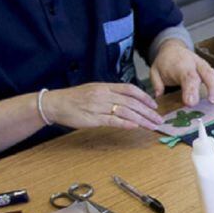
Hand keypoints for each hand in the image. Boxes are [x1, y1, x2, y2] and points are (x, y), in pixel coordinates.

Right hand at [44, 83, 163, 130]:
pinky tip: (136, 126)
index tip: (155, 106)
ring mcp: (98, 106)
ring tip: (153, 126)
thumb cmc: (75, 99)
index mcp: (105, 86)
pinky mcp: (93, 118)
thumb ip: (111, 94)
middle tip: (160, 120)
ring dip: (142, 119)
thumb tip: (129, 101)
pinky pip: (112, 120)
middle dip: (148, 112)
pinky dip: (126, 123)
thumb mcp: (94, 90)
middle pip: (132, 102)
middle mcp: (103, 94)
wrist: (54, 103)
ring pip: (125, 111)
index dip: (145, 97)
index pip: (130, 89)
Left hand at [149, 39, 213, 106]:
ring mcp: (202, 65)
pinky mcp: (208, 69)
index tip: (191, 103)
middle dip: (211, 87)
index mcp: (180, 64)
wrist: (173, 49)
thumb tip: (159, 95)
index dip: (191, 90)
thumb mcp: (155, 71)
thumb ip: (157, 84)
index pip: (188, 77)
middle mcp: (194, 63)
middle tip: (211, 101)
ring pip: (213, 74)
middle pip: (206, 73)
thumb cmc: (165, 62)